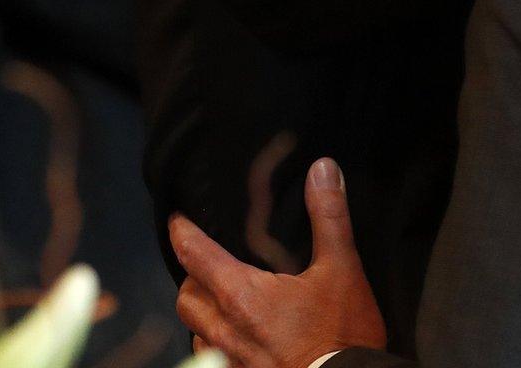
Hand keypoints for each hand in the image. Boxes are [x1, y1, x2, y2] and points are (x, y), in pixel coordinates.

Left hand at [172, 158, 385, 367]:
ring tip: (223, 306)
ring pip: (197, 333)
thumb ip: (329, 217)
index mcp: (242, 296)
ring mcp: (229, 362)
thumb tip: (323, 172)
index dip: (183, 233)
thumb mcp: (342, 269)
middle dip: (192, 278)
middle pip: (186, 297)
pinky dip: (218, 348)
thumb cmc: (341, 336)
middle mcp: (226, 331)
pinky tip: (239, 344)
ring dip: (205, 317)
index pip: (196, 255)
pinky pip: (214, 363)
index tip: (178, 221)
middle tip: (205, 265)